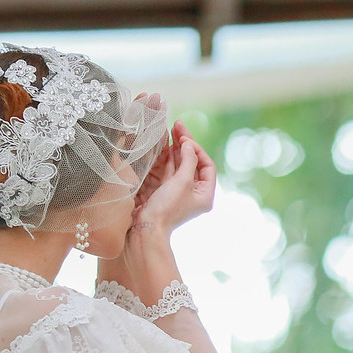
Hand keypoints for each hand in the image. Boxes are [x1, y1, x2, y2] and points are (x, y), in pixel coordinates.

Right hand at [132, 122, 215, 236]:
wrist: (145, 228)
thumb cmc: (167, 207)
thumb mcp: (182, 181)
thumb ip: (188, 160)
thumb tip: (189, 144)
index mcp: (205, 194)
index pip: (207, 166)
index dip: (198, 149)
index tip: (185, 138)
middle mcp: (192, 193)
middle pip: (192, 162)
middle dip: (184, 144)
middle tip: (176, 124)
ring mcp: (176, 191)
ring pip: (177, 164)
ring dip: (173, 147)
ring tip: (168, 129)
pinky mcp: (161, 190)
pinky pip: (165, 169)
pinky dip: (163, 156)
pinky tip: (159, 143)